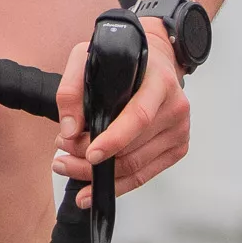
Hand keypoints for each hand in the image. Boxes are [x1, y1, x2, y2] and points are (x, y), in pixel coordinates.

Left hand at [51, 17, 189, 206]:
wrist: (156, 61)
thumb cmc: (124, 60)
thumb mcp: (89, 57)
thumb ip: (72, 90)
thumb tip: (69, 130)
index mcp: (160, 82)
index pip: (139, 117)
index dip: (114, 139)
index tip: (90, 154)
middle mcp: (175, 107)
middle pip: (132, 150)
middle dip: (91, 161)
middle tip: (62, 159)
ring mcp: (179, 130)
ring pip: (136, 168)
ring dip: (99, 175)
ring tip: (70, 166)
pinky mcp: (177, 148)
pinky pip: (144, 175)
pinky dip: (117, 184)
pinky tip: (94, 185)